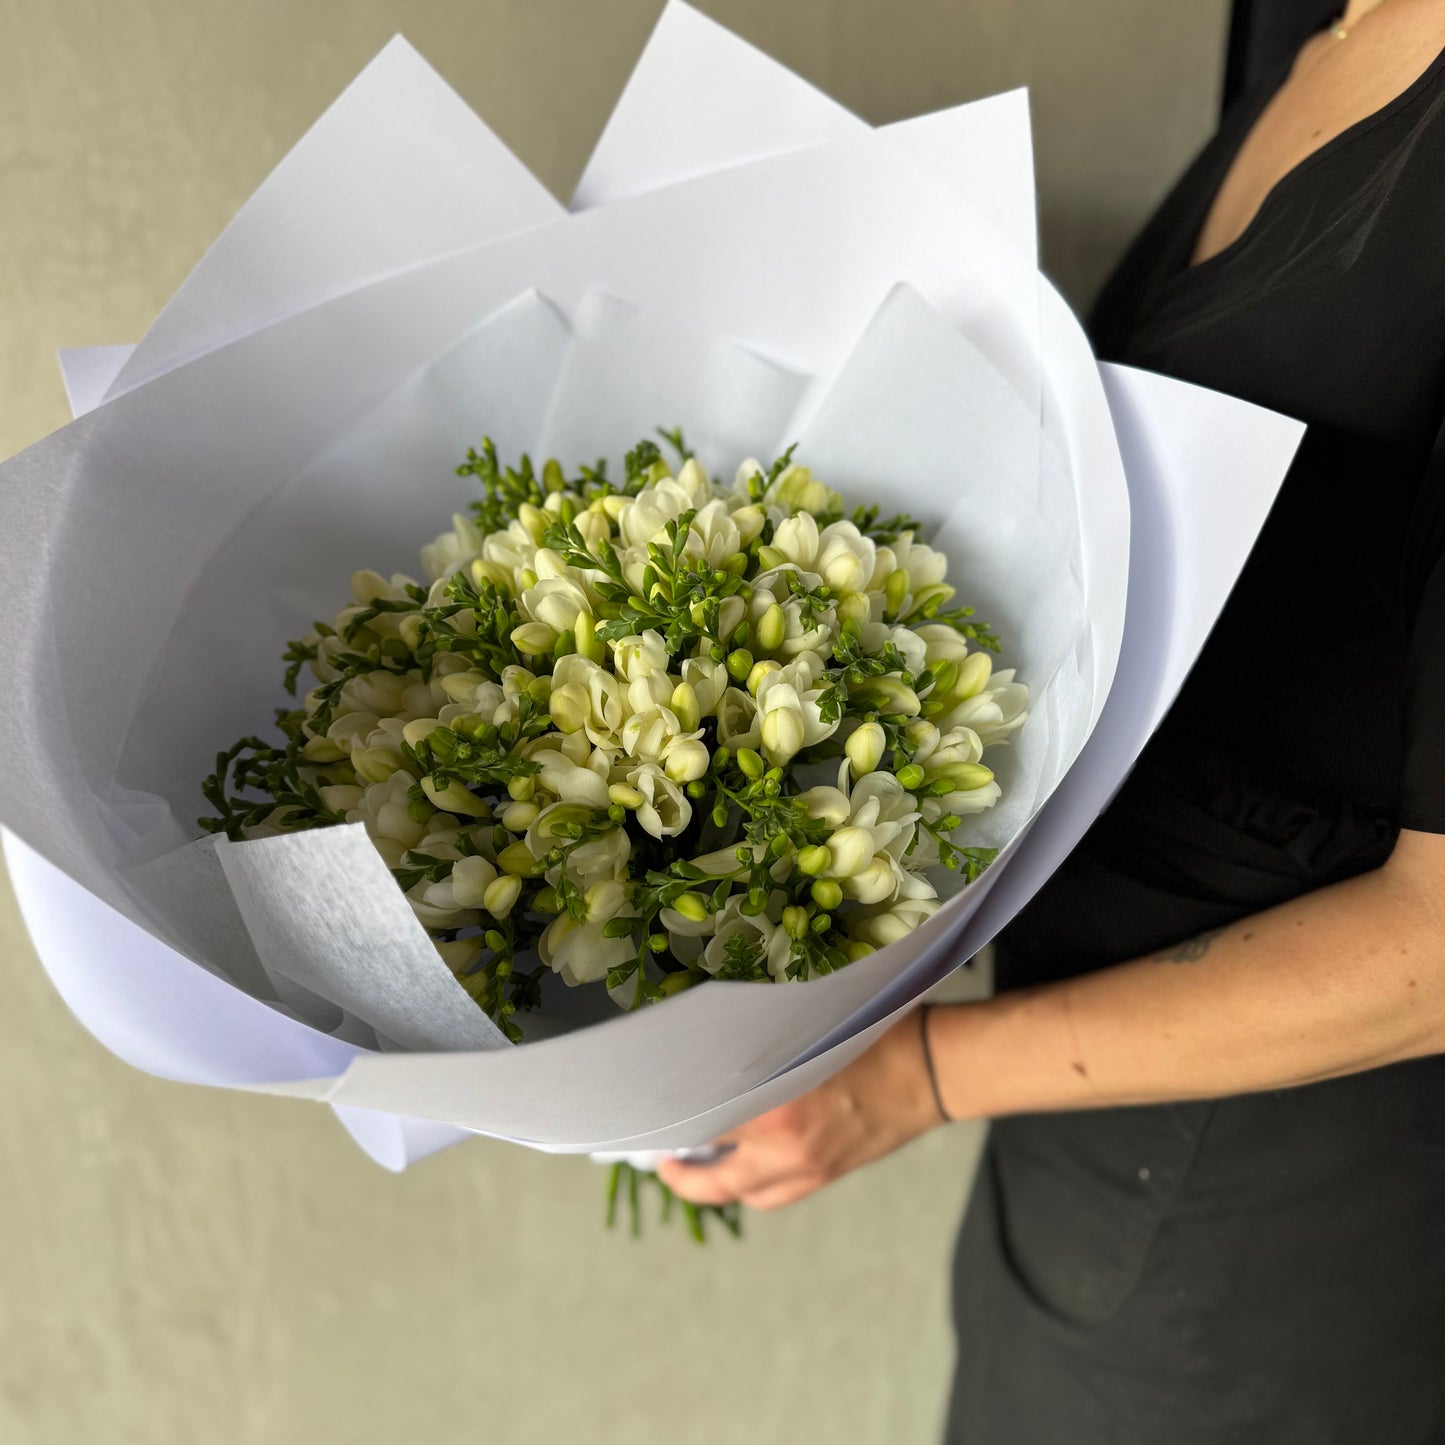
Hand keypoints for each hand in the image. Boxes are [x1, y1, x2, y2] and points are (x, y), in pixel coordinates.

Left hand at [656, 1008, 949, 1211]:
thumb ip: (759, 1045)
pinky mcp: (825, 1175)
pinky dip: (750, 1185)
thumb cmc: (875, 1034)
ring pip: (741, 1190)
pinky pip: (773, 1194)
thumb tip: (710, 1048)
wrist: (934, 1069)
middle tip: (659, 1153)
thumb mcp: (806, 1027)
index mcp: (777, 1105)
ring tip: (690, 1160)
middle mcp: (786, 1146)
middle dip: (681, 1167)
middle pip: (713, 1172)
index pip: (704, 1117)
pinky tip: (740, 1166)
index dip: (672, 1117)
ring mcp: (807, 1168)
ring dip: (712, 1180)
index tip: (650, 1108)